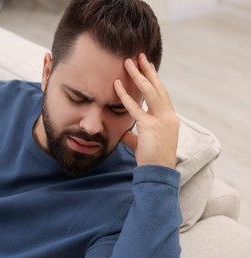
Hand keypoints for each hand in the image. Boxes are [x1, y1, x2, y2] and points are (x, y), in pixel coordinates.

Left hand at [114, 53, 179, 168]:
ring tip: (129, 62)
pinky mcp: (150, 126)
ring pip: (150, 92)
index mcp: (170, 118)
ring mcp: (162, 120)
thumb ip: (134, 135)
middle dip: (148, 70)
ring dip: (138, 75)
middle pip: (158, 87)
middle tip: (140, 56)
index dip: (154, 79)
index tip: (147, 66)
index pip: (161, 94)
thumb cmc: (151, 159)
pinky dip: (125, 96)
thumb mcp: (143, 143)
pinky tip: (116, 85)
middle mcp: (169, 116)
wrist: (157, 172)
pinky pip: (135, 108)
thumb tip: (124, 132)